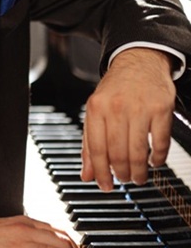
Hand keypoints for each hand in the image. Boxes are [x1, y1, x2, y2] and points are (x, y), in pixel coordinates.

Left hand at [81, 47, 175, 189]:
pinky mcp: (161, 108)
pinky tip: (155, 161)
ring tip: (139, 177)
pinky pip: (160, 142)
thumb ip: (89, 144)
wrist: (139, 61)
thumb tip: (87, 175)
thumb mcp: (96, 111)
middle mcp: (116, 107)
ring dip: (140, 171)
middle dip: (122, 174)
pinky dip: (158, 158)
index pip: (96, 149)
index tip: (105, 186)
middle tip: (125, 180)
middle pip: (118, 153)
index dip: (101, 173)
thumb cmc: (115, 89)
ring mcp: (140, 107)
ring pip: (139, 151)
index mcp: (96, 108)